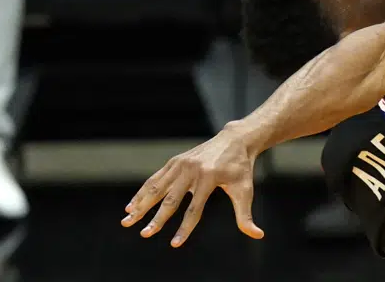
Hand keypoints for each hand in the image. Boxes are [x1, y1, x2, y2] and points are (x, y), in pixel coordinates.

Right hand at [122, 127, 264, 246]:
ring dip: (141, 205)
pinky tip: (131, 206)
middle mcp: (192, 170)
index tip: (174, 244)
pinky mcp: (174, 161)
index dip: (185, 228)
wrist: (235, 140)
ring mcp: (181, 164)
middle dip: (156, 219)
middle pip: (171, 199)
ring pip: (157, 188)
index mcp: (209, 178)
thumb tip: (258, 235)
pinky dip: (142, 192)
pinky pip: (155, 179)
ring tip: (127, 221)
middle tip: (144, 235)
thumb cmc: (241, 168)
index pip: (194, 209)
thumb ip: (245, 215)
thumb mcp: (245, 191)